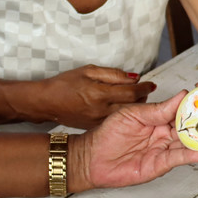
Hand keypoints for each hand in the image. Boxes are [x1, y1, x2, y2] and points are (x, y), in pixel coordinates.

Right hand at [34, 65, 155, 128]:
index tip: (150, 84)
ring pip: (126, 115)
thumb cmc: (64, 84)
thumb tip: (133, 77)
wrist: (47, 102)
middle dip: (143, 98)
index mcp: (100, 94)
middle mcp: (102, 110)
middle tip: (146, 90)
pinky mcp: (96, 126)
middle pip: (132, 106)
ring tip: (135, 97)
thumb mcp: (88, 71)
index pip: (131, 92)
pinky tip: (122, 106)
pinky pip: (116, 120)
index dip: (144, 87)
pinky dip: (123, 114)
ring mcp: (99, 120)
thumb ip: (113, 74)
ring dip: (134, 107)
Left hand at [70, 91, 197, 190]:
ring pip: (188, 145)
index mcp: (159, 118)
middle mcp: (164, 134)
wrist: (91, 158)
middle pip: (190, 129)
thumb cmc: (107, 134)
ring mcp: (163, 150)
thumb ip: (159, 109)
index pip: (182, 111)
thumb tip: (183, 95)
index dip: (197, 107)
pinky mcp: (160, 165)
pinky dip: (191, 156)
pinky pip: (178, 159)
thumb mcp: (132, 114)